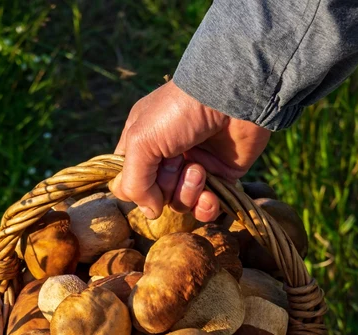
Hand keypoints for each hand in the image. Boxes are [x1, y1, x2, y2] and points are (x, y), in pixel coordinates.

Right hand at [112, 80, 270, 222]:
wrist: (231, 98)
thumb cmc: (180, 112)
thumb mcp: (142, 141)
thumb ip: (134, 182)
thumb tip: (150, 213)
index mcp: (142, 143)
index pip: (126, 180)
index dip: (133, 188)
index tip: (143, 176)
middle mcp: (166, 157)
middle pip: (154, 196)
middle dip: (165, 186)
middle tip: (177, 162)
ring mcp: (193, 168)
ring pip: (179, 203)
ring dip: (187, 192)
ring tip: (199, 170)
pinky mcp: (220, 177)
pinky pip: (206, 208)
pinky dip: (206, 207)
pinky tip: (210, 195)